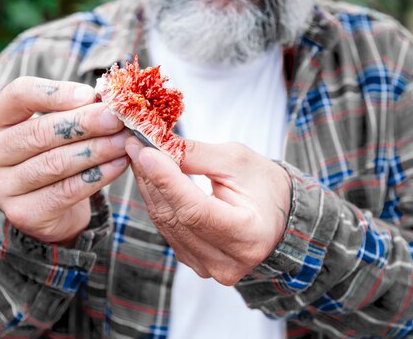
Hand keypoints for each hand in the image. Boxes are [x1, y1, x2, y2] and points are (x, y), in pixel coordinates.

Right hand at [0, 76, 130, 244]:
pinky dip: (98, 176)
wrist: (45, 207)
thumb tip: (103, 100)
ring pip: (55, 163)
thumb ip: (69, 109)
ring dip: (97, 150)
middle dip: (85, 123)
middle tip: (116, 118)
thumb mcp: (50, 125)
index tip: (90, 94)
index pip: (19, 95)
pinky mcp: (22, 214)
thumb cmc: (49, 153)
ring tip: (124, 140)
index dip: (56, 93)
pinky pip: (67, 190)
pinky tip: (119, 164)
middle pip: (40, 132)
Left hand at [125, 138, 290, 285]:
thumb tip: (157, 146)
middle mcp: (227, 261)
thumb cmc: (264, 184)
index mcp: (249, 235)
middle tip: (135, 145)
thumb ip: (197, 156)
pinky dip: (157, 200)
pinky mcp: (194, 262)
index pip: (196, 210)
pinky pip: (167, 229)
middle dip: (152, 177)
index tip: (145, 152)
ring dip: (149, 187)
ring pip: (166, 223)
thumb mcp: (238, 161)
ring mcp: (209, 267)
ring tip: (140, 155)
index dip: (167, 181)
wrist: (277, 216)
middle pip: (176, 217)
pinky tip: (152, 178)